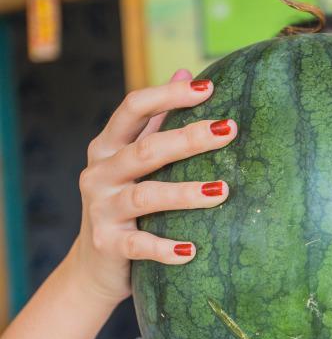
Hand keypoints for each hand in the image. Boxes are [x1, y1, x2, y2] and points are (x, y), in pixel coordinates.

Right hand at [68, 68, 236, 307]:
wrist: (93, 268)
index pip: (133, 108)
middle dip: (188, 139)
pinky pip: (140, 244)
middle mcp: (100, 173)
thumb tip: (187, 70)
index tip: (208, 89)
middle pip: (146, 150)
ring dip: (185, 194)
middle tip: (229, 130)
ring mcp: (101, 209)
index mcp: (107, 147)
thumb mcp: (133, 160)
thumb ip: (156, 120)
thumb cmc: (124, 206)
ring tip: (222, 191)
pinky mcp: (109, 245)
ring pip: (145, 196)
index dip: (168, 95)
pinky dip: (166, 249)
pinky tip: (192, 251)